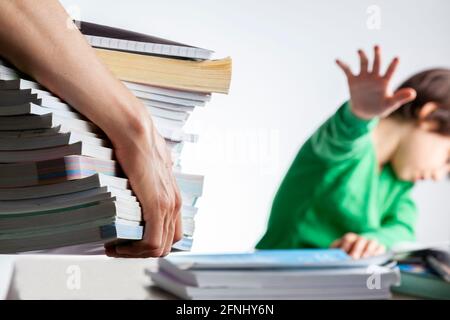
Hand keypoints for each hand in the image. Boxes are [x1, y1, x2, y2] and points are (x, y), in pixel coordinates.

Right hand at [105, 115, 181, 257]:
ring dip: (134, 253)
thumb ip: (148, 177)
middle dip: (141, 252)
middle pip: (165, 244)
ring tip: (114, 248)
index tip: (128, 242)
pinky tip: (116, 245)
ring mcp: (168, 206)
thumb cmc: (137, 144)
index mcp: (173, 197)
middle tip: (118, 248)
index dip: (150, 242)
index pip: (170, 233)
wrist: (135, 131)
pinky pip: (152, 241)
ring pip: (158, 248)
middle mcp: (175, 204)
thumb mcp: (147, 166)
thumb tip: (137, 177)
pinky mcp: (157, 206)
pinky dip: (134, 250)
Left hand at [330, 233, 385, 258]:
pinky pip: (381, 248)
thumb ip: (335, 254)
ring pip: (372, 242)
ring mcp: (370, 243)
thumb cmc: (344, 256)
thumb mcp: (338, 253)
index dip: (346, 245)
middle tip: (354, 258)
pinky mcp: (379, 249)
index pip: (348, 238)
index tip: (343, 253)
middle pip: (360, 240)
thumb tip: (332, 257)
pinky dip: (378, 252)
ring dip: (368, 250)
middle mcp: (360, 239)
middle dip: (357, 249)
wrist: (356, 257)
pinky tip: (374, 259)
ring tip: (364, 258)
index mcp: (349, 238)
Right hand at [336, 45, 416, 118]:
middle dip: (376, 55)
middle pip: (376, 63)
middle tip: (377, 47)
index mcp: (384, 82)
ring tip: (360, 50)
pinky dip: (342, 65)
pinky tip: (337, 60)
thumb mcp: (390, 104)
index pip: (390, 72)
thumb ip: (400, 98)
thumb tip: (413, 93)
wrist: (364, 111)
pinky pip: (347, 70)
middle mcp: (374, 77)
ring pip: (363, 63)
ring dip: (362, 56)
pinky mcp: (353, 80)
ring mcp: (363, 77)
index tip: (397, 58)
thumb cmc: (380, 107)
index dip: (393, 66)